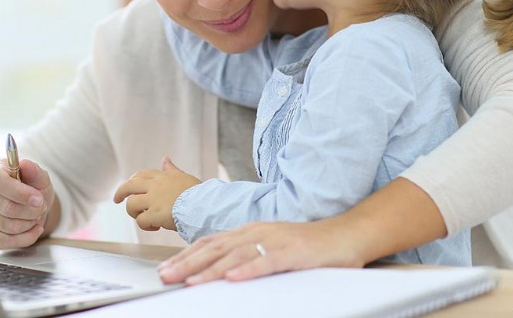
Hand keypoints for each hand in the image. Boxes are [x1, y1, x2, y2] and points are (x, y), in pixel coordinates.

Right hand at [0, 158, 54, 248]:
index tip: (39, 200)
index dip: (19, 193)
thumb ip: (34, 171)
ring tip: (36, 216)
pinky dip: (24, 238)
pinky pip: (3, 241)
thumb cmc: (31, 186)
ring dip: (29, 223)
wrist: (30, 203)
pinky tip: (34, 229)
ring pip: (7, 226)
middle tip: (41, 207)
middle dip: (30, 211)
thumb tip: (25, 164)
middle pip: (4, 207)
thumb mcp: (39, 176)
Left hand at [113, 157, 200, 231]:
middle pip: (129, 186)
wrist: (205, 205)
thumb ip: (171, 170)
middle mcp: (155, 186)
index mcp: (163, 177)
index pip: (141, 174)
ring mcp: (154, 200)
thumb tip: (165, 158)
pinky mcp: (155, 214)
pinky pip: (141, 221)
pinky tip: (156, 227)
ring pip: (131, 205)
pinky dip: (145, 226)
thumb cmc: (199, 194)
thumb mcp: (183, 177)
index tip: (128, 187)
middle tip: (117, 200)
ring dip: (135, 213)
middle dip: (120, 193)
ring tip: (144, 219)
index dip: (132, 180)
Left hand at [157, 218, 365, 284]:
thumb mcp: (270, 246)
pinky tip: (233, 279)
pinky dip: (249, 270)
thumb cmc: (308, 245)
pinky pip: (267, 262)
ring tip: (190, 281)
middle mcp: (258, 232)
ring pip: (236, 255)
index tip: (166, 269)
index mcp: (250, 230)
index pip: (211, 243)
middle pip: (216, 248)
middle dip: (188, 263)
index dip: (186, 255)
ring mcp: (275, 241)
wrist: (346, 234)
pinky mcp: (294, 253)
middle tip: (166, 276)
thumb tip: (219, 270)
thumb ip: (246, 254)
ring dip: (210, 269)